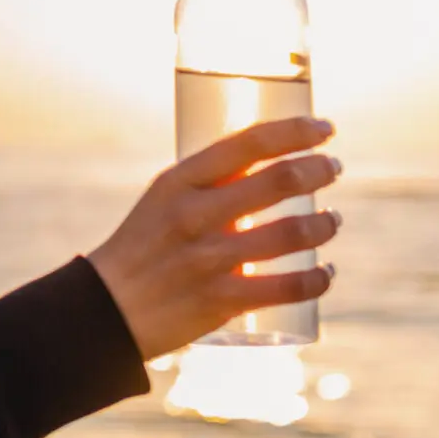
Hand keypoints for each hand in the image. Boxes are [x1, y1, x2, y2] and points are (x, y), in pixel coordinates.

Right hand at [87, 116, 343, 360]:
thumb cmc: (142, 248)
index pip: (248, 142)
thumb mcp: (164, 202)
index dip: (295, 131)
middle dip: (319, 170)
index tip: (324, 129)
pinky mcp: (221, 300)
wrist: (105, 308)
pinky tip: (325, 274)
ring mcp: (209, 259)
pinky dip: (318, 279)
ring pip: (293, 233)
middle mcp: (194, 215)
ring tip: (332, 220)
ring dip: (325, 224)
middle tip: (332, 169)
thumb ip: (209, 186)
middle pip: (280, 181)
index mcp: (179, 182)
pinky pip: (289, 287)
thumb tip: (268, 169)